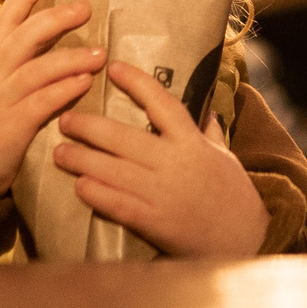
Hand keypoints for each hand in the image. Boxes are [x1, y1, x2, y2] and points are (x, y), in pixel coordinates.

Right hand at [0, 0, 102, 195]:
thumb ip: (18, 62)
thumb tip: (55, 38)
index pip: (4, 20)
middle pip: (23, 36)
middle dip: (55, 18)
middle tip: (86, 7)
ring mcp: (3, 99)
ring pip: (36, 69)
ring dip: (70, 58)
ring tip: (100, 53)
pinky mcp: (12, 126)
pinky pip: (40, 103)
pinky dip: (63, 91)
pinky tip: (85, 84)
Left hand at [54, 62, 269, 257]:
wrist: (247, 239)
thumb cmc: (234, 194)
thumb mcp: (224, 154)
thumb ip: (209, 130)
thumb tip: (202, 104)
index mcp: (192, 141)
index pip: (162, 103)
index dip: (136, 83)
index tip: (113, 68)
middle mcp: (175, 162)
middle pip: (122, 137)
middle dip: (88, 126)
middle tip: (65, 119)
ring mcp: (163, 192)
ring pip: (112, 169)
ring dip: (81, 159)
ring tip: (59, 152)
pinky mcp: (155, 221)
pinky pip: (118, 204)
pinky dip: (96, 194)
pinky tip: (79, 186)